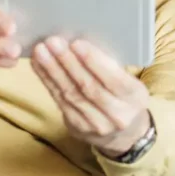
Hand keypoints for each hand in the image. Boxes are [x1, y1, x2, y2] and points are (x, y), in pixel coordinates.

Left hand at [32, 37, 151, 156]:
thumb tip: (80, 44)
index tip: (77, 43)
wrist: (125, 134)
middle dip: (69, 62)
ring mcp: (96, 124)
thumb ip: (111, 67)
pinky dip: (48, 81)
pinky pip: (60, 101)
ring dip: (53, 70)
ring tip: (41, 51)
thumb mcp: (129, 82)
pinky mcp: (78, 127)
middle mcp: (118, 115)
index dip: (94, 61)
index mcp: (135, 98)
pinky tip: (39, 66)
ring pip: (71, 94)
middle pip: (89, 87)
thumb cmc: (125, 97)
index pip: (114, 79)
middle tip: (53, 42)